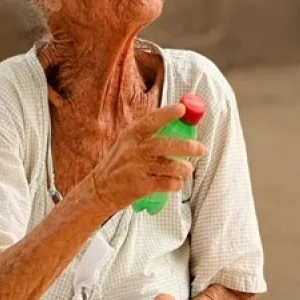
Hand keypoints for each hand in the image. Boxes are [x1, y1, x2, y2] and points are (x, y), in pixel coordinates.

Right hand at [89, 103, 206, 212]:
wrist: (98, 191)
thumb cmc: (117, 166)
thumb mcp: (125, 145)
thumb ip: (145, 136)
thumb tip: (175, 126)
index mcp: (130, 136)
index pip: (151, 121)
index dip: (167, 113)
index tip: (182, 109)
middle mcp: (133, 150)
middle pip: (165, 145)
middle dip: (187, 147)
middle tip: (201, 149)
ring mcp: (136, 168)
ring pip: (169, 166)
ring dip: (183, 168)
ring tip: (187, 170)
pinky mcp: (140, 186)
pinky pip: (166, 183)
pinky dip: (175, 183)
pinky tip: (176, 183)